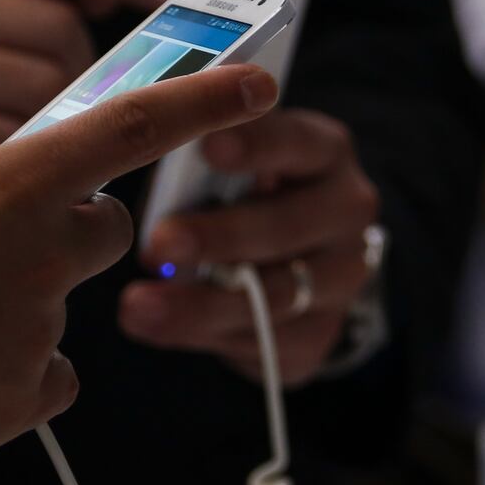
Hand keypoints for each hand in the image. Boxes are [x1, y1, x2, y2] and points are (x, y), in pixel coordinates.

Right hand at [0, 64, 278, 474]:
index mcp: (4, 183)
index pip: (131, 127)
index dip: (204, 101)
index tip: (260, 83)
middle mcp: (41, 249)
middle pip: (106, 227)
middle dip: (70, 232)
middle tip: (3, 250)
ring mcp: (40, 324)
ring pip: (63, 303)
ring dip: (22, 306)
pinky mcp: (26, 393)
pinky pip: (46, 376)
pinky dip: (15, 375)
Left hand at [121, 109, 379, 384]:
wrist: (292, 258)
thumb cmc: (239, 190)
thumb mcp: (228, 160)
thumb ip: (199, 160)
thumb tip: (139, 157)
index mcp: (324, 150)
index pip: (295, 141)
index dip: (253, 145)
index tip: (206, 146)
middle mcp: (347, 210)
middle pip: (285, 227)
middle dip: (218, 237)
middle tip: (158, 243)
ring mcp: (342, 277)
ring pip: (274, 296)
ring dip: (200, 304)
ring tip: (138, 305)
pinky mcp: (321, 333)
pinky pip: (264, 343)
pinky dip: (206, 335)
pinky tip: (161, 328)